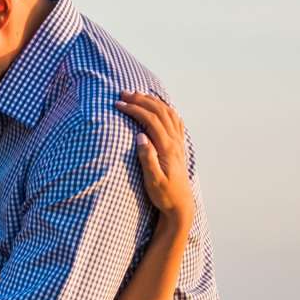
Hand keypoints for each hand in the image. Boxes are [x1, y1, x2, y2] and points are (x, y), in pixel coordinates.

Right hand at [118, 91, 193, 225]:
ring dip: (152, 101)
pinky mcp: (179, 146)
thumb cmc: (164, 196)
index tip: (118, 104)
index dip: (134, 109)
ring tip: (137, 95)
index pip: (151, 120)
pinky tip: (158, 106)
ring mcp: (178, 143)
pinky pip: (175, 120)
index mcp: (167, 148)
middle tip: (123, 94)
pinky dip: (165, 108)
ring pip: (168, 113)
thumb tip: (140, 136)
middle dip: (140, 100)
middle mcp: (175, 142)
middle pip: (159, 111)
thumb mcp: (153, 181)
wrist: (180, 205)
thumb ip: (147, 158)